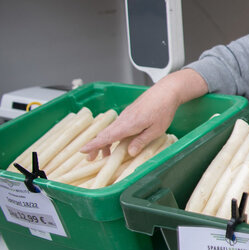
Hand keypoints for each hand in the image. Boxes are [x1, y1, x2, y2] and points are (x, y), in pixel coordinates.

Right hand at [80, 69, 207, 158]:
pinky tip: (116, 141)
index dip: (94, 144)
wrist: (166, 91)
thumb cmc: (163, 110)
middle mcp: (123, 119)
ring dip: (105, 141)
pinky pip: (116, 126)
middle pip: (105, 134)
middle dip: (96, 146)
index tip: (83, 150)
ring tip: (105, 154)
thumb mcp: (156, 130)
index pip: (107, 136)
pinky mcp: (129, 113)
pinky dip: (112, 135)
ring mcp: (125, 115)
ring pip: (110, 130)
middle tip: (90, 158)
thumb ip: (141, 141)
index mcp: (128, 124)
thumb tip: (129, 152)